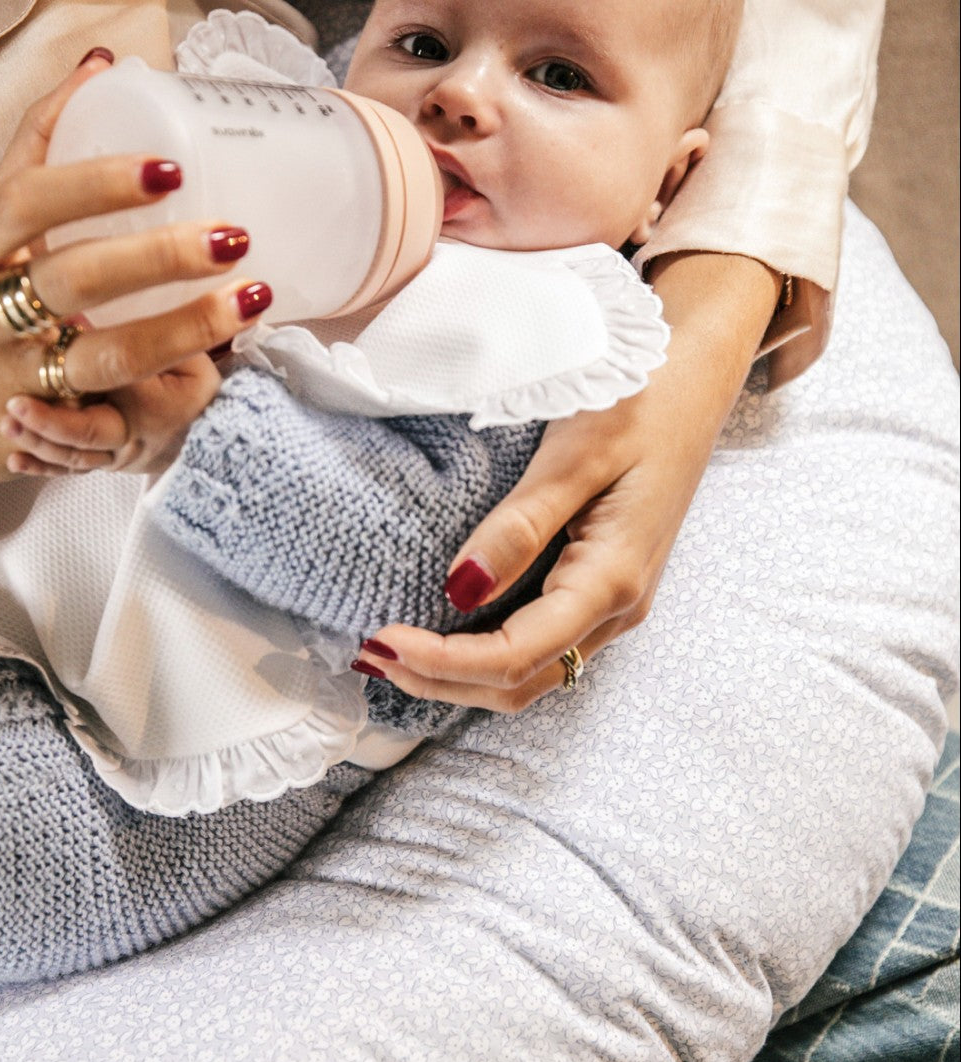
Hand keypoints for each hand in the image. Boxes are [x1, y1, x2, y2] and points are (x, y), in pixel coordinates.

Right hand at [0, 56, 269, 538]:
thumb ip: (35, 152)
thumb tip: (99, 67)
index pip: (27, 201)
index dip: (97, 182)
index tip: (169, 168)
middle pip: (74, 277)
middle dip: (159, 257)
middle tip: (233, 236)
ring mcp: (9, 376)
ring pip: (102, 354)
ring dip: (182, 328)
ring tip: (248, 300)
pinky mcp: (38, 430)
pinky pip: (108, 411)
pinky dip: (161, 388)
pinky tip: (214, 368)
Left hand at [358, 252, 782, 711]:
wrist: (693, 378)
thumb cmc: (641, 403)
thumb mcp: (576, 453)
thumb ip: (521, 525)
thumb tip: (461, 591)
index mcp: (613, 579)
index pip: (516, 656)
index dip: (443, 662)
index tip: (380, 638)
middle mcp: (617, 608)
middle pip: (519, 683)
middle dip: (440, 681)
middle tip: (368, 653)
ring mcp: (611, 604)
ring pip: (529, 674)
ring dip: (457, 675)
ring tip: (391, 649)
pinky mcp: (599, 588)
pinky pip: (539, 645)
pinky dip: (481, 652)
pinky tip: (441, 629)